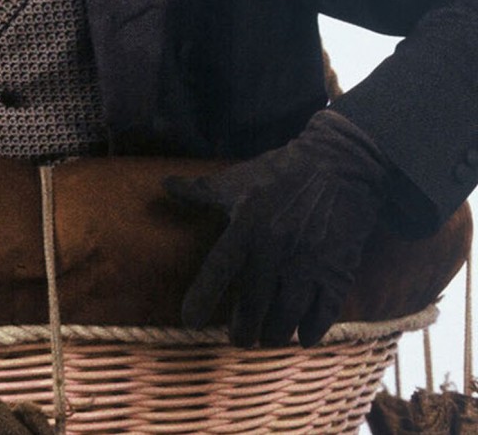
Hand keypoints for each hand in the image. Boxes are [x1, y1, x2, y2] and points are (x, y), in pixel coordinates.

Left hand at [164, 110, 390, 346]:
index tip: (190, 322)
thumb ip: (199, 190)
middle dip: (245, 329)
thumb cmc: (281, 171)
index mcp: (247, 226)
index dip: (203, 297)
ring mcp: (309, 261)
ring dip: (277, 333)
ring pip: (288, 313)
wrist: (341, 164)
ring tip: (269, 339)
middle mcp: (275, 249)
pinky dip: (314, 328)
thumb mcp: (236, 179)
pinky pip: (325, 310)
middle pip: (255, 303)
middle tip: (239, 340)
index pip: (219, 269)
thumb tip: (164, 185)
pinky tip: (305, 337)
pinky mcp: (338, 268)